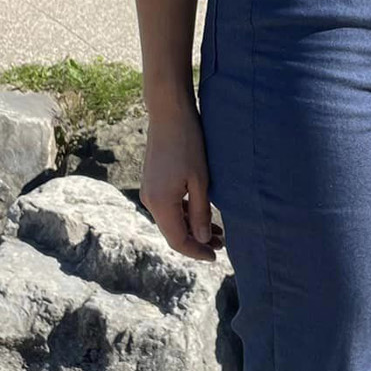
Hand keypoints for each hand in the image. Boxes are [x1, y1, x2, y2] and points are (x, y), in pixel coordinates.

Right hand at [139, 101, 225, 261]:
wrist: (168, 114)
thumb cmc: (188, 144)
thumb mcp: (200, 181)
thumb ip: (200, 212)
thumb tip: (204, 239)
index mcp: (161, 203)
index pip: (178, 240)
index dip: (197, 252)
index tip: (216, 256)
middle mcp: (150, 201)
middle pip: (173, 232)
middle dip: (197, 242)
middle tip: (222, 245)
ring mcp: (149, 191)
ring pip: (171, 220)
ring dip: (192, 228)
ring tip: (218, 233)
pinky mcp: (153, 183)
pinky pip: (168, 207)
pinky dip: (184, 214)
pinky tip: (201, 214)